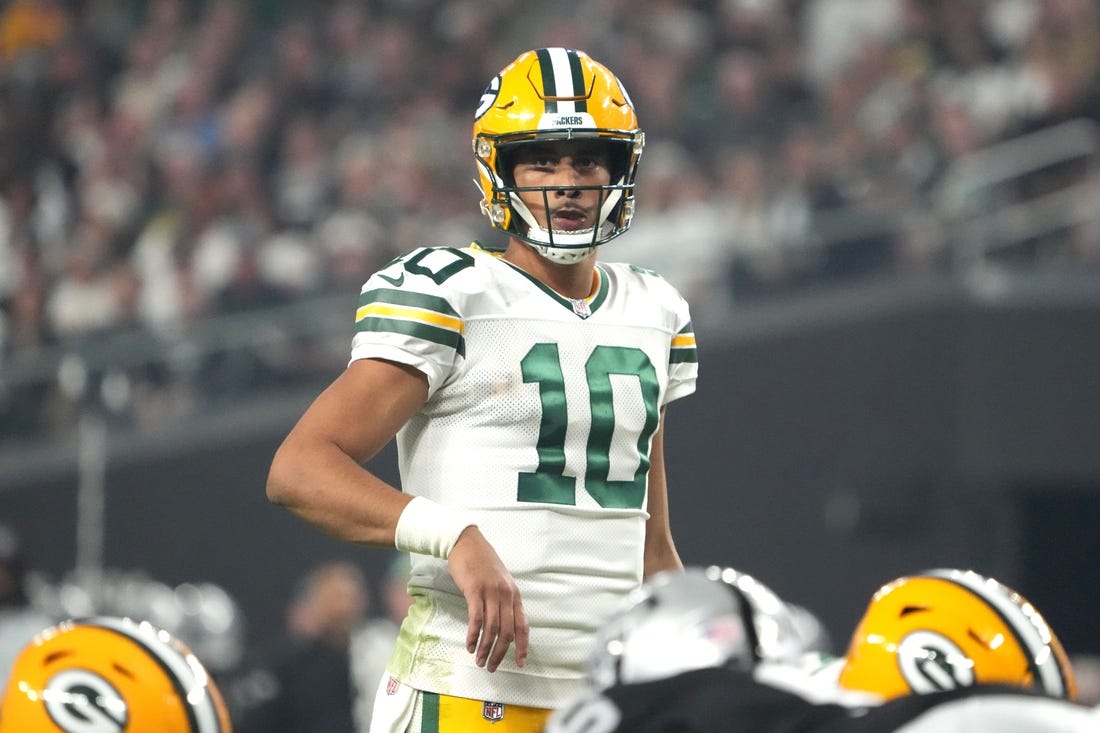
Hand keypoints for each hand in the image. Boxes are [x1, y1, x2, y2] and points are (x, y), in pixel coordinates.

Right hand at [447, 527, 528, 671]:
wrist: (466, 542)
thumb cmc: (482, 562)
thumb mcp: (500, 581)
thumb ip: (504, 601)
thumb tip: (504, 625)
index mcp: (514, 594)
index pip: (523, 625)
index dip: (523, 647)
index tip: (520, 663)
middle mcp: (506, 594)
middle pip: (507, 631)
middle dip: (500, 653)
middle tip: (491, 667)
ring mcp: (490, 591)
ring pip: (492, 628)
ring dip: (486, 648)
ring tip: (479, 660)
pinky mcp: (474, 590)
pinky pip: (476, 619)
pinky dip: (473, 636)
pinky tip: (469, 645)